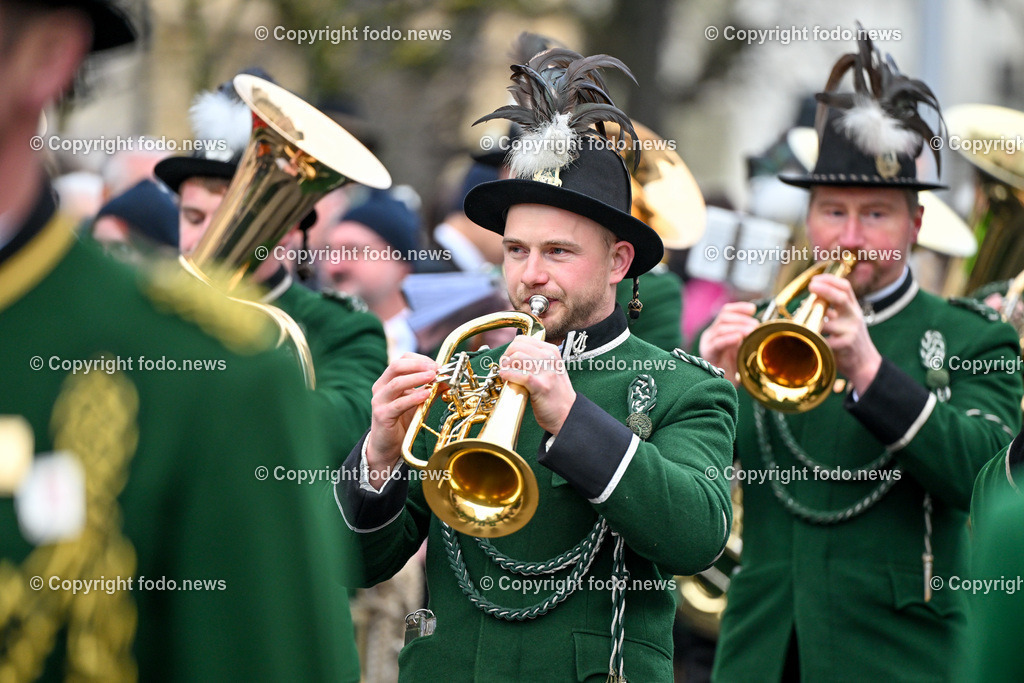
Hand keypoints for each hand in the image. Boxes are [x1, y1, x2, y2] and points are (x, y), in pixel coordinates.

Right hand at [365, 353, 437, 488]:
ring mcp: (379, 401)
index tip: (436, 364)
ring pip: (396, 383)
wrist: (387, 445)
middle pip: (396, 366)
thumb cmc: (402, 421)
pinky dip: (413, 397)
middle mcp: (381, 387)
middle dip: (418, 365)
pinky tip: (425, 395)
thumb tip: (447, 381)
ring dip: (417, 378)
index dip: (419, 360)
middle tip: (435, 368)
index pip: (401, 360)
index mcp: (388, 380)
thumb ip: (431, 391)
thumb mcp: (419, 402)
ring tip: (432, 377)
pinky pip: (398, 404)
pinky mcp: (382, 415)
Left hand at [497, 336, 575, 434]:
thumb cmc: (555, 394)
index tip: (508, 361)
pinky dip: (508, 375)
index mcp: (551, 351)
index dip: (510, 349)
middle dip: (506, 357)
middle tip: (504, 368)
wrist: (568, 414)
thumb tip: (511, 354)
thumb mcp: (550, 369)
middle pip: (517, 346)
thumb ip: (535, 359)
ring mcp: (547, 371)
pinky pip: (519, 374)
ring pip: (517, 357)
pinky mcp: (541, 386)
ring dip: (506, 366)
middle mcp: (550, 358)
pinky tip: (505, 378)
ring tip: (505, 375)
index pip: (522, 339)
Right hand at [699, 302, 758, 386]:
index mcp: (718, 331)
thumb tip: (758, 325)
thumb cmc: (734, 369)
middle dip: (742, 319)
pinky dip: (729, 338)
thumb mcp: (742, 348)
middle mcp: (711, 334)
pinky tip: (739, 338)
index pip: (726, 311)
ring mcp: (707, 343)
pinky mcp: (708, 353)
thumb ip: (746, 336)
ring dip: (739, 327)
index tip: (753, 309)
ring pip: (721, 327)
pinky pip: (718, 342)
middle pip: (724, 317)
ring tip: (751, 332)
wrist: (723, 388)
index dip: (740, 308)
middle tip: (756, 326)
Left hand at [809, 274, 881, 393]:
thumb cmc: (850, 339)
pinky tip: (809, 339)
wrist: (865, 363)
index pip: (845, 287)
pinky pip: (825, 339)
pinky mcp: (845, 344)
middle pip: (842, 297)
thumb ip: (833, 309)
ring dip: (813, 321)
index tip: (815, 279)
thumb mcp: (846, 320)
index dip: (830, 280)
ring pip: (827, 322)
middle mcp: (854, 316)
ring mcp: (851, 330)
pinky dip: (815, 339)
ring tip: (803, 321)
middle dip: (825, 289)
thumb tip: (814, 297)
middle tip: (811, 286)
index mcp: (852, 308)